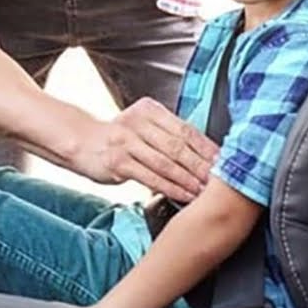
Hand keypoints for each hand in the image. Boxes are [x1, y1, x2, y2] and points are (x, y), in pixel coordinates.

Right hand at [73, 97, 218, 201]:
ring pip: (166, 163)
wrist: (82, 142)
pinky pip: (150, 177)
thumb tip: (205, 152)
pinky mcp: (118, 161)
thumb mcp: (142, 126)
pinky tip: (184, 196)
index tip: (225, 161)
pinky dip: (171, 188)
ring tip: (205, 192)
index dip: (207, 147)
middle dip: (202, 165)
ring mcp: (126, 141)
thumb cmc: (119, 138)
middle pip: (178, 146)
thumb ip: (168, 134)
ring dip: (189, 180)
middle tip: (221, 181)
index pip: (186, 129)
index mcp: (150, 110)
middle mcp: (138, 122)